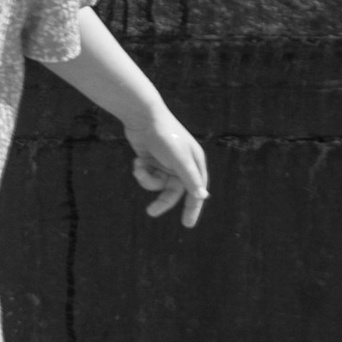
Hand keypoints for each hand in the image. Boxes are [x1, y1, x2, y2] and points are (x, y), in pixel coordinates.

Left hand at [130, 110, 208, 227]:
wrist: (143, 116)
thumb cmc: (165, 135)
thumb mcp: (179, 159)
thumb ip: (190, 178)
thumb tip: (203, 197)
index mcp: (194, 164)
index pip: (196, 192)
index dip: (193, 208)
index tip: (187, 224)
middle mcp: (182, 165)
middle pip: (174, 192)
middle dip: (161, 200)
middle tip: (150, 212)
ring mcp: (166, 163)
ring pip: (158, 184)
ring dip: (146, 179)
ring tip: (139, 167)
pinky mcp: (152, 161)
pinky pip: (148, 175)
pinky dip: (141, 171)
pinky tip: (137, 160)